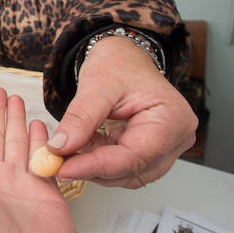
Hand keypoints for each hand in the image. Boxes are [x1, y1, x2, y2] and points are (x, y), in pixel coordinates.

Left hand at [47, 35, 197, 188]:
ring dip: (95, 168)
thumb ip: (80, 118)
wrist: (124, 58)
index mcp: (172, 118)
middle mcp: (176, 138)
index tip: (65, 169)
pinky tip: (80, 149)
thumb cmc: (120, 64)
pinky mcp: (150, 151)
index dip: (98, 167)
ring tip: (67, 153)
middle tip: (58, 163)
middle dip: (93, 169)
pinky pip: (124, 167)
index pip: (135, 156)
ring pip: (127, 174)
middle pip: (134, 170)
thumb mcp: (96, 85)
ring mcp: (166, 147)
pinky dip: (99, 161)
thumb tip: (60, 148)